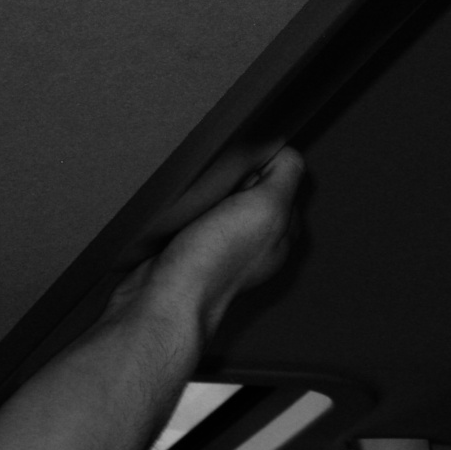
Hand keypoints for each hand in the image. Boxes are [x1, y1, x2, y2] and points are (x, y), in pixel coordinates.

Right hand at [110, 147, 305, 336]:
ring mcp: (223, 246)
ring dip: (208, 187)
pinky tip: (180, 207)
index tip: (246, 168)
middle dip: (235, 174)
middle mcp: (257, 241)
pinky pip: (193, 212)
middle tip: (219, 182)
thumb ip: (284, 176)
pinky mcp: (190, 248)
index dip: (266, 164)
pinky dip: (186, 203)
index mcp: (282, 233)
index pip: (286, 180)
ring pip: (221, 197)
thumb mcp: (266, 208)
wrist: (164, 300)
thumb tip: (285, 149)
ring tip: (198, 192)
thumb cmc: (216, 261)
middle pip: (252, 185)